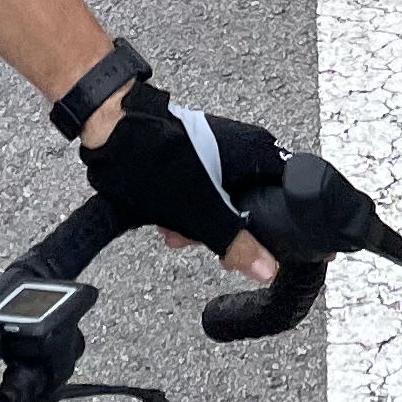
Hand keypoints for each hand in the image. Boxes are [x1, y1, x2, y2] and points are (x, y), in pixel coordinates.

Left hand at [80, 80, 286, 279]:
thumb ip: (238, 244)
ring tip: (176, 232)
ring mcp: (214, 144)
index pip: (286, 193)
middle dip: (224, 227)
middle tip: (206, 242)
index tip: (257, 247)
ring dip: (200, 220)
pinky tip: (166, 217)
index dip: (273, 226)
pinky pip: (200, 184)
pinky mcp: (191, 147)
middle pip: (250, 199)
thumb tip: (266, 268)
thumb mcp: (204, 216)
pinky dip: (187, 203)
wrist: (115, 134)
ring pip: (221, 195)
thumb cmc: (159, 162)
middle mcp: (241, 143)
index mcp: (255, 152)